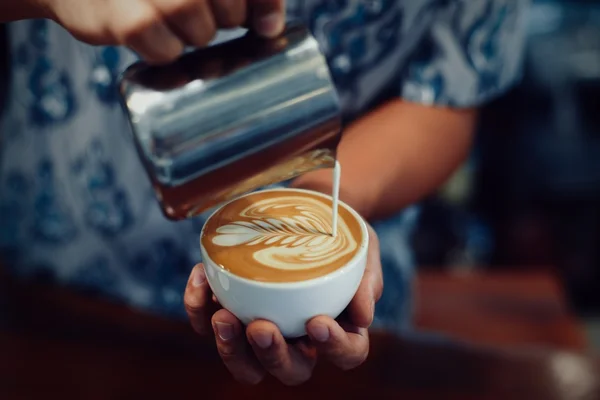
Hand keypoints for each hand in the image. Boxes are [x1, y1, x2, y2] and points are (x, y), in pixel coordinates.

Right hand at [41, 0, 285, 62]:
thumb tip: (270, 25)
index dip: (263, 4)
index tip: (264, 25)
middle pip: (229, 9)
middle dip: (224, 19)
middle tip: (203, 16)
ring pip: (201, 30)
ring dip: (194, 35)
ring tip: (171, 22)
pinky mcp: (120, 17)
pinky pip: (166, 51)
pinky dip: (166, 51)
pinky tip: (152, 36)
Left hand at [184, 223, 382, 384]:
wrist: (307, 210)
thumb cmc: (339, 234)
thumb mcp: (362, 248)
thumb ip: (366, 280)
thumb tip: (363, 316)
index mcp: (338, 327)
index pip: (346, 354)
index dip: (334, 348)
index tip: (317, 321)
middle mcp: (299, 337)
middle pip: (289, 369)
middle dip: (272, 355)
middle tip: (261, 327)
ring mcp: (262, 326)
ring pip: (244, 361)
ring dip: (230, 348)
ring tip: (222, 316)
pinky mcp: (231, 307)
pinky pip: (206, 322)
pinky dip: (198, 306)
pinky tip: (201, 276)